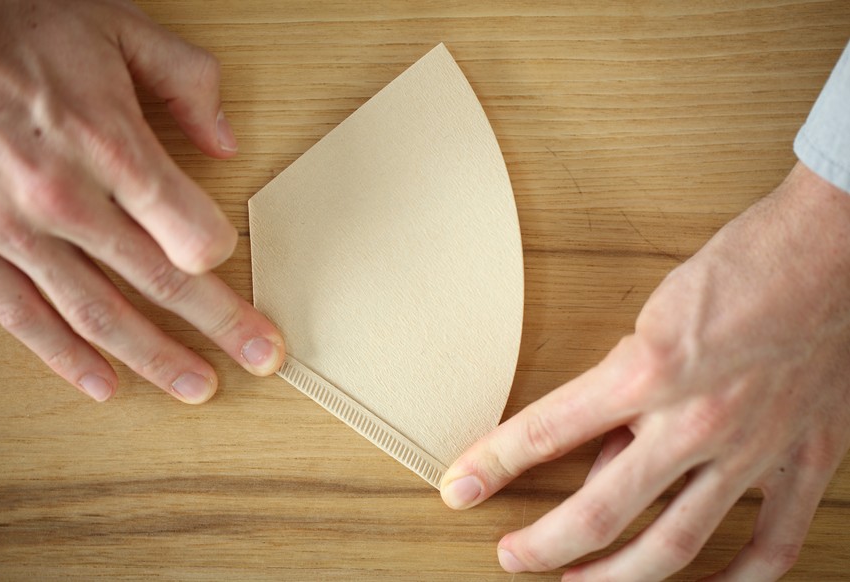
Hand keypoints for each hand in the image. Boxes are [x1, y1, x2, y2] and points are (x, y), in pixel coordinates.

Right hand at [0, 0, 283, 402]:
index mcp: (108, 144)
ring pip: (98, 314)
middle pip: (159, 283)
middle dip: (220, 326)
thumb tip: (225, 143)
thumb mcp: (117, 27)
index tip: (232, 256)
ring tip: (197, 387)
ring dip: (154, 358)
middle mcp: (64, 198)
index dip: (219, 250)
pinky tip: (103, 383)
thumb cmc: (17, 26)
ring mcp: (16, 230)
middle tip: (261, 359)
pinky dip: (65, 357)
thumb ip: (187, 82)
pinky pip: (23, 316)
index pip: (188, 232)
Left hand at [440, 162, 849, 580]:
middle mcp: (694, 420)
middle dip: (543, 545)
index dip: (492, 464)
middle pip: (600, 512)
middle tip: (512, 557)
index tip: (460, 486)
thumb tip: (602, 451)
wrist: (828, 251)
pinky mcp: (805, 459)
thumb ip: (627, 392)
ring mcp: (752, 449)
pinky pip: (772, 544)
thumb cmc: (739, 267)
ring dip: (617, 577)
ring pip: (674, 545)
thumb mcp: (655, 317)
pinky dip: (737, 579)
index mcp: (647, 371)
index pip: (545, 431)